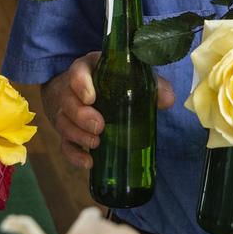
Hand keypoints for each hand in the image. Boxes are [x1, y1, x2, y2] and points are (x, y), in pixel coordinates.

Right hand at [41, 52, 175, 168]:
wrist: (88, 92)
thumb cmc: (113, 81)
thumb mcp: (132, 76)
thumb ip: (152, 85)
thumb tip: (168, 100)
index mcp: (88, 70)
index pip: (77, 72)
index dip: (81, 84)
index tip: (91, 97)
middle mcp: (72, 90)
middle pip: (68, 101)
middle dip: (81, 116)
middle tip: (99, 126)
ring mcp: (66, 112)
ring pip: (64, 123)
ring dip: (78, 135)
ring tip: (96, 143)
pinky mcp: (67, 132)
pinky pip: (64, 145)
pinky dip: (74, 155)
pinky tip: (88, 163)